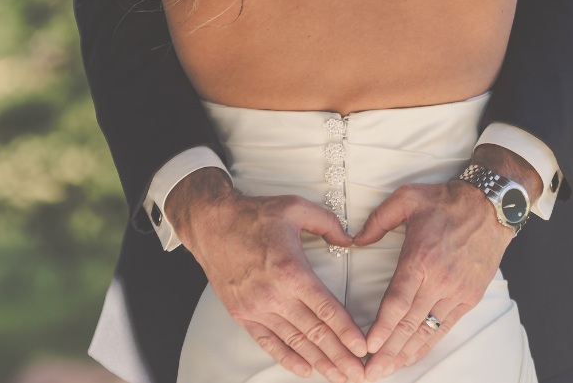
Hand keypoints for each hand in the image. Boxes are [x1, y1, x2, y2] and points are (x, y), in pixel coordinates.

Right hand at [166, 168, 366, 382]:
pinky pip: (268, 341)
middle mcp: (274, 294)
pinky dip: (287, 357)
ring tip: (338, 376)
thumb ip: (327, 223)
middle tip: (358, 373)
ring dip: (319, 361)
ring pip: (294, 341)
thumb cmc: (252, 215)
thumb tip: (348, 239)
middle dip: (339, 355)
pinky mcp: (243, 314)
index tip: (362, 348)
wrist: (211, 225)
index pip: (326, 309)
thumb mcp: (295, 207)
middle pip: (314, 332)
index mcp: (291, 270)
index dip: (346, 331)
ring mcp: (257, 307)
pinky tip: (304, 369)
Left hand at [352, 180, 513, 381]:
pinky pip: (445, 327)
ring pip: (427, 330)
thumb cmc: (447, 201)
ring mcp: (457, 292)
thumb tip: (356, 240)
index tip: (368, 345)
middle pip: (409, 324)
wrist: (491, 205)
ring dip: (405, 353)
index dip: (382, 327)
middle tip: (369, 372)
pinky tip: (412, 356)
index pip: (398, 301)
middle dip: (387, 351)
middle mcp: (440, 280)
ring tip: (386, 371)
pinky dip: (428, 344)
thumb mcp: (407, 197)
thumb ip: (378, 219)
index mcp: (421, 257)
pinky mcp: (469, 297)